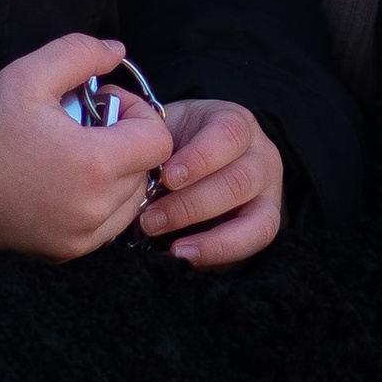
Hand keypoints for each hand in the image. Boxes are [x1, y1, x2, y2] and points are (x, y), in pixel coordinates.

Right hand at [0, 35, 174, 257]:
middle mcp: (94, 208)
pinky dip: (101, 206)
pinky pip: (107, 227)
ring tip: (76, 158)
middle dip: (126, 144)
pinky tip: (67, 184)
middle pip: (146, 171)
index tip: (103, 106)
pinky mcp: (65, 252)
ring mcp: (80, 237)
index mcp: (94, 164)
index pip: (158, 141)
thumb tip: (118, 51)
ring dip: (118, 177)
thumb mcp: (29, 74)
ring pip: (131, 202)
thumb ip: (80, 52)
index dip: (138, 115)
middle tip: (86, 128)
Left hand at [142, 99, 282, 268]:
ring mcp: (268, 192)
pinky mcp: (265, 223)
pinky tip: (187, 258)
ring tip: (173, 249)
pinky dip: (221, 254)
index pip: (228, 134)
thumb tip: (113, 127)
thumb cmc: (172, 146)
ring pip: (258, 218)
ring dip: (211, 238)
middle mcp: (261, 155)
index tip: (166, 177)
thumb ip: (141, 127)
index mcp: (234, 123)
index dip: (199, 158)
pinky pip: (254, 244)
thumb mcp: (161, 128)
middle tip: (150, 220)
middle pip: (240, 181)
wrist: (192, 163)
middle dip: (192, 205)